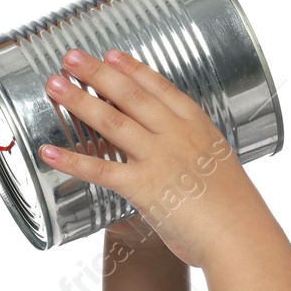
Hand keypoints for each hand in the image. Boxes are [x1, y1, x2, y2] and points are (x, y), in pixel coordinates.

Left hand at [37, 47, 265, 269]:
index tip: (111, 54)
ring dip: (78, 101)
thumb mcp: (219, 168)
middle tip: (71, 57)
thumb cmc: (236, 211)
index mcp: (198, 127)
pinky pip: (99, 170)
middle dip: (97, 73)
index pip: (159, 88)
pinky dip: (71, 160)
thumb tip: (178, 165)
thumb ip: (194, 159)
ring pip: (111, 121)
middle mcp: (176, 135)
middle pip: (130, 95)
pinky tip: (48, 151)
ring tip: (54, 85)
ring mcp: (159, 158)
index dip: (131, 69)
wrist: (241, 236)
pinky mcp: (143, 186)